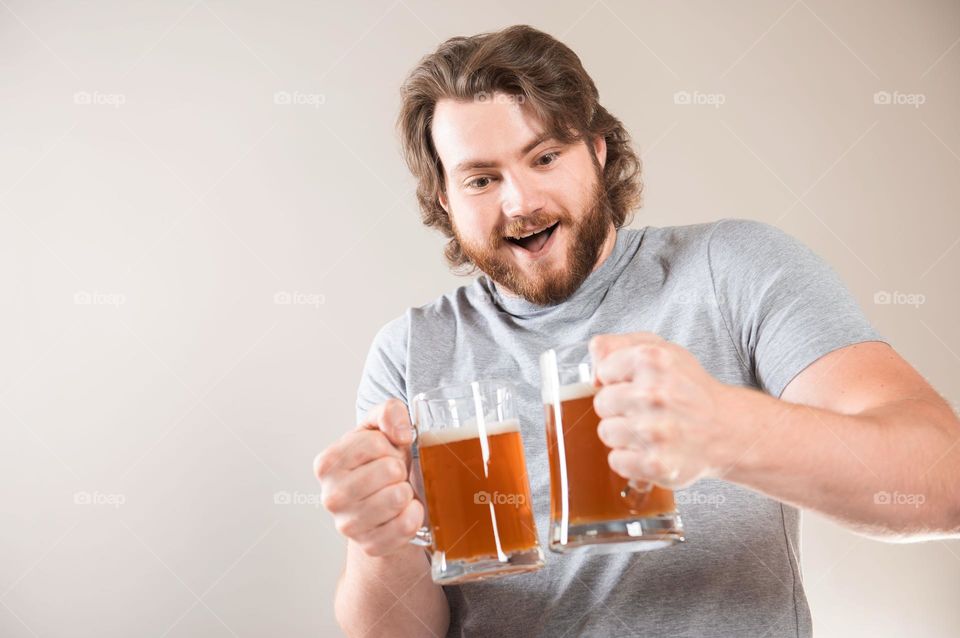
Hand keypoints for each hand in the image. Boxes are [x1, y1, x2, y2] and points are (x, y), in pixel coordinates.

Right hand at [313, 399, 423, 556]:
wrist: (381, 501)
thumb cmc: (378, 462)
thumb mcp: (380, 426)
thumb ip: (389, 412)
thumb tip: (400, 433)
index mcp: (327, 464)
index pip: (375, 444)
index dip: (389, 446)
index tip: (383, 454)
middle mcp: (331, 497)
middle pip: (390, 471)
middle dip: (398, 468)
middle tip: (391, 476)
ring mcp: (348, 525)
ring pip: (398, 498)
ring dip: (406, 490)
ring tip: (395, 491)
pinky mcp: (370, 546)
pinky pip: (406, 526)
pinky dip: (414, 515)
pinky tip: (403, 511)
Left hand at [590, 332, 735, 488]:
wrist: (727, 429)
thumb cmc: (687, 388)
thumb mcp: (657, 349)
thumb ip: (615, 346)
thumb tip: (593, 372)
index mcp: (652, 359)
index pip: (603, 371)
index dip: (618, 379)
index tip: (638, 384)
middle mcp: (653, 394)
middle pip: (601, 404)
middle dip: (620, 407)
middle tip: (647, 409)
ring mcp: (654, 431)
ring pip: (606, 433)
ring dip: (624, 434)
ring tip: (651, 429)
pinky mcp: (656, 464)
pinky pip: (616, 461)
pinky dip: (631, 459)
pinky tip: (651, 450)